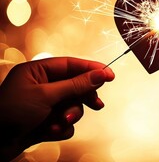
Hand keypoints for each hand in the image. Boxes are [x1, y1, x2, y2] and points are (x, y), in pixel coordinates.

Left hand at [0, 57, 114, 160]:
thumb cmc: (10, 113)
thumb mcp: (46, 95)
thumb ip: (75, 85)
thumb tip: (100, 74)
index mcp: (37, 71)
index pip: (71, 65)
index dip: (91, 69)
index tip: (110, 75)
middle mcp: (42, 86)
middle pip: (75, 86)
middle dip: (82, 98)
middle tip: (96, 104)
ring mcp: (43, 105)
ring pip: (72, 106)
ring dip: (70, 116)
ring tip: (61, 122)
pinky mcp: (44, 122)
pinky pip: (65, 122)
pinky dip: (61, 128)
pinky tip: (50, 131)